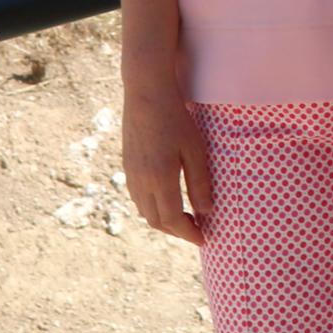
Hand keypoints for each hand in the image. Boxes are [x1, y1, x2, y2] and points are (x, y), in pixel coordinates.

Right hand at [120, 82, 213, 248]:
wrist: (146, 94)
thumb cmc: (175, 119)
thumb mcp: (194, 150)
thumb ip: (199, 183)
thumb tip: (206, 211)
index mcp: (160, 180)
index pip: (173, 221)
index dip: (189, 233)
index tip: (203, 238)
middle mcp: (141, 182)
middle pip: (156, 221)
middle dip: (177, 231)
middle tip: (196, 229)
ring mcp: (131, 175)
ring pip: (144, 212)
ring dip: (163, 221)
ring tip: (184, 217)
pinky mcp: (127, 166)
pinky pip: (137, 198)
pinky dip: (152, 207)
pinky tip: (165, 199)